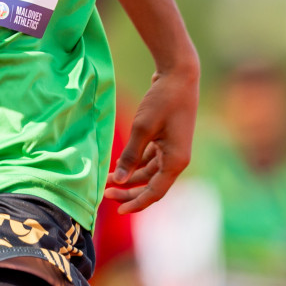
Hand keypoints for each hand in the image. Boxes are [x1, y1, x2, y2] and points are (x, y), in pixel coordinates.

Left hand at [103, 65, 199, 213]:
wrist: (179, 75)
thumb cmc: (163, 100)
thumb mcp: (142, 128)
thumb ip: (130, 155)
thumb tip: (119, 180)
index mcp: (176, 161)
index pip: (155, 193)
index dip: (136, 203)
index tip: (117, 210)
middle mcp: (177, 159)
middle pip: (152, 185)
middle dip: (130, 191)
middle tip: (106, 193)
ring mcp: (173, 150)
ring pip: (150, 173)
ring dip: (130, 177)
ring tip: (108, 178)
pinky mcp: (167, 140)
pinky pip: (150, 160)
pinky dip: (136, 163)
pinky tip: (119, 164)